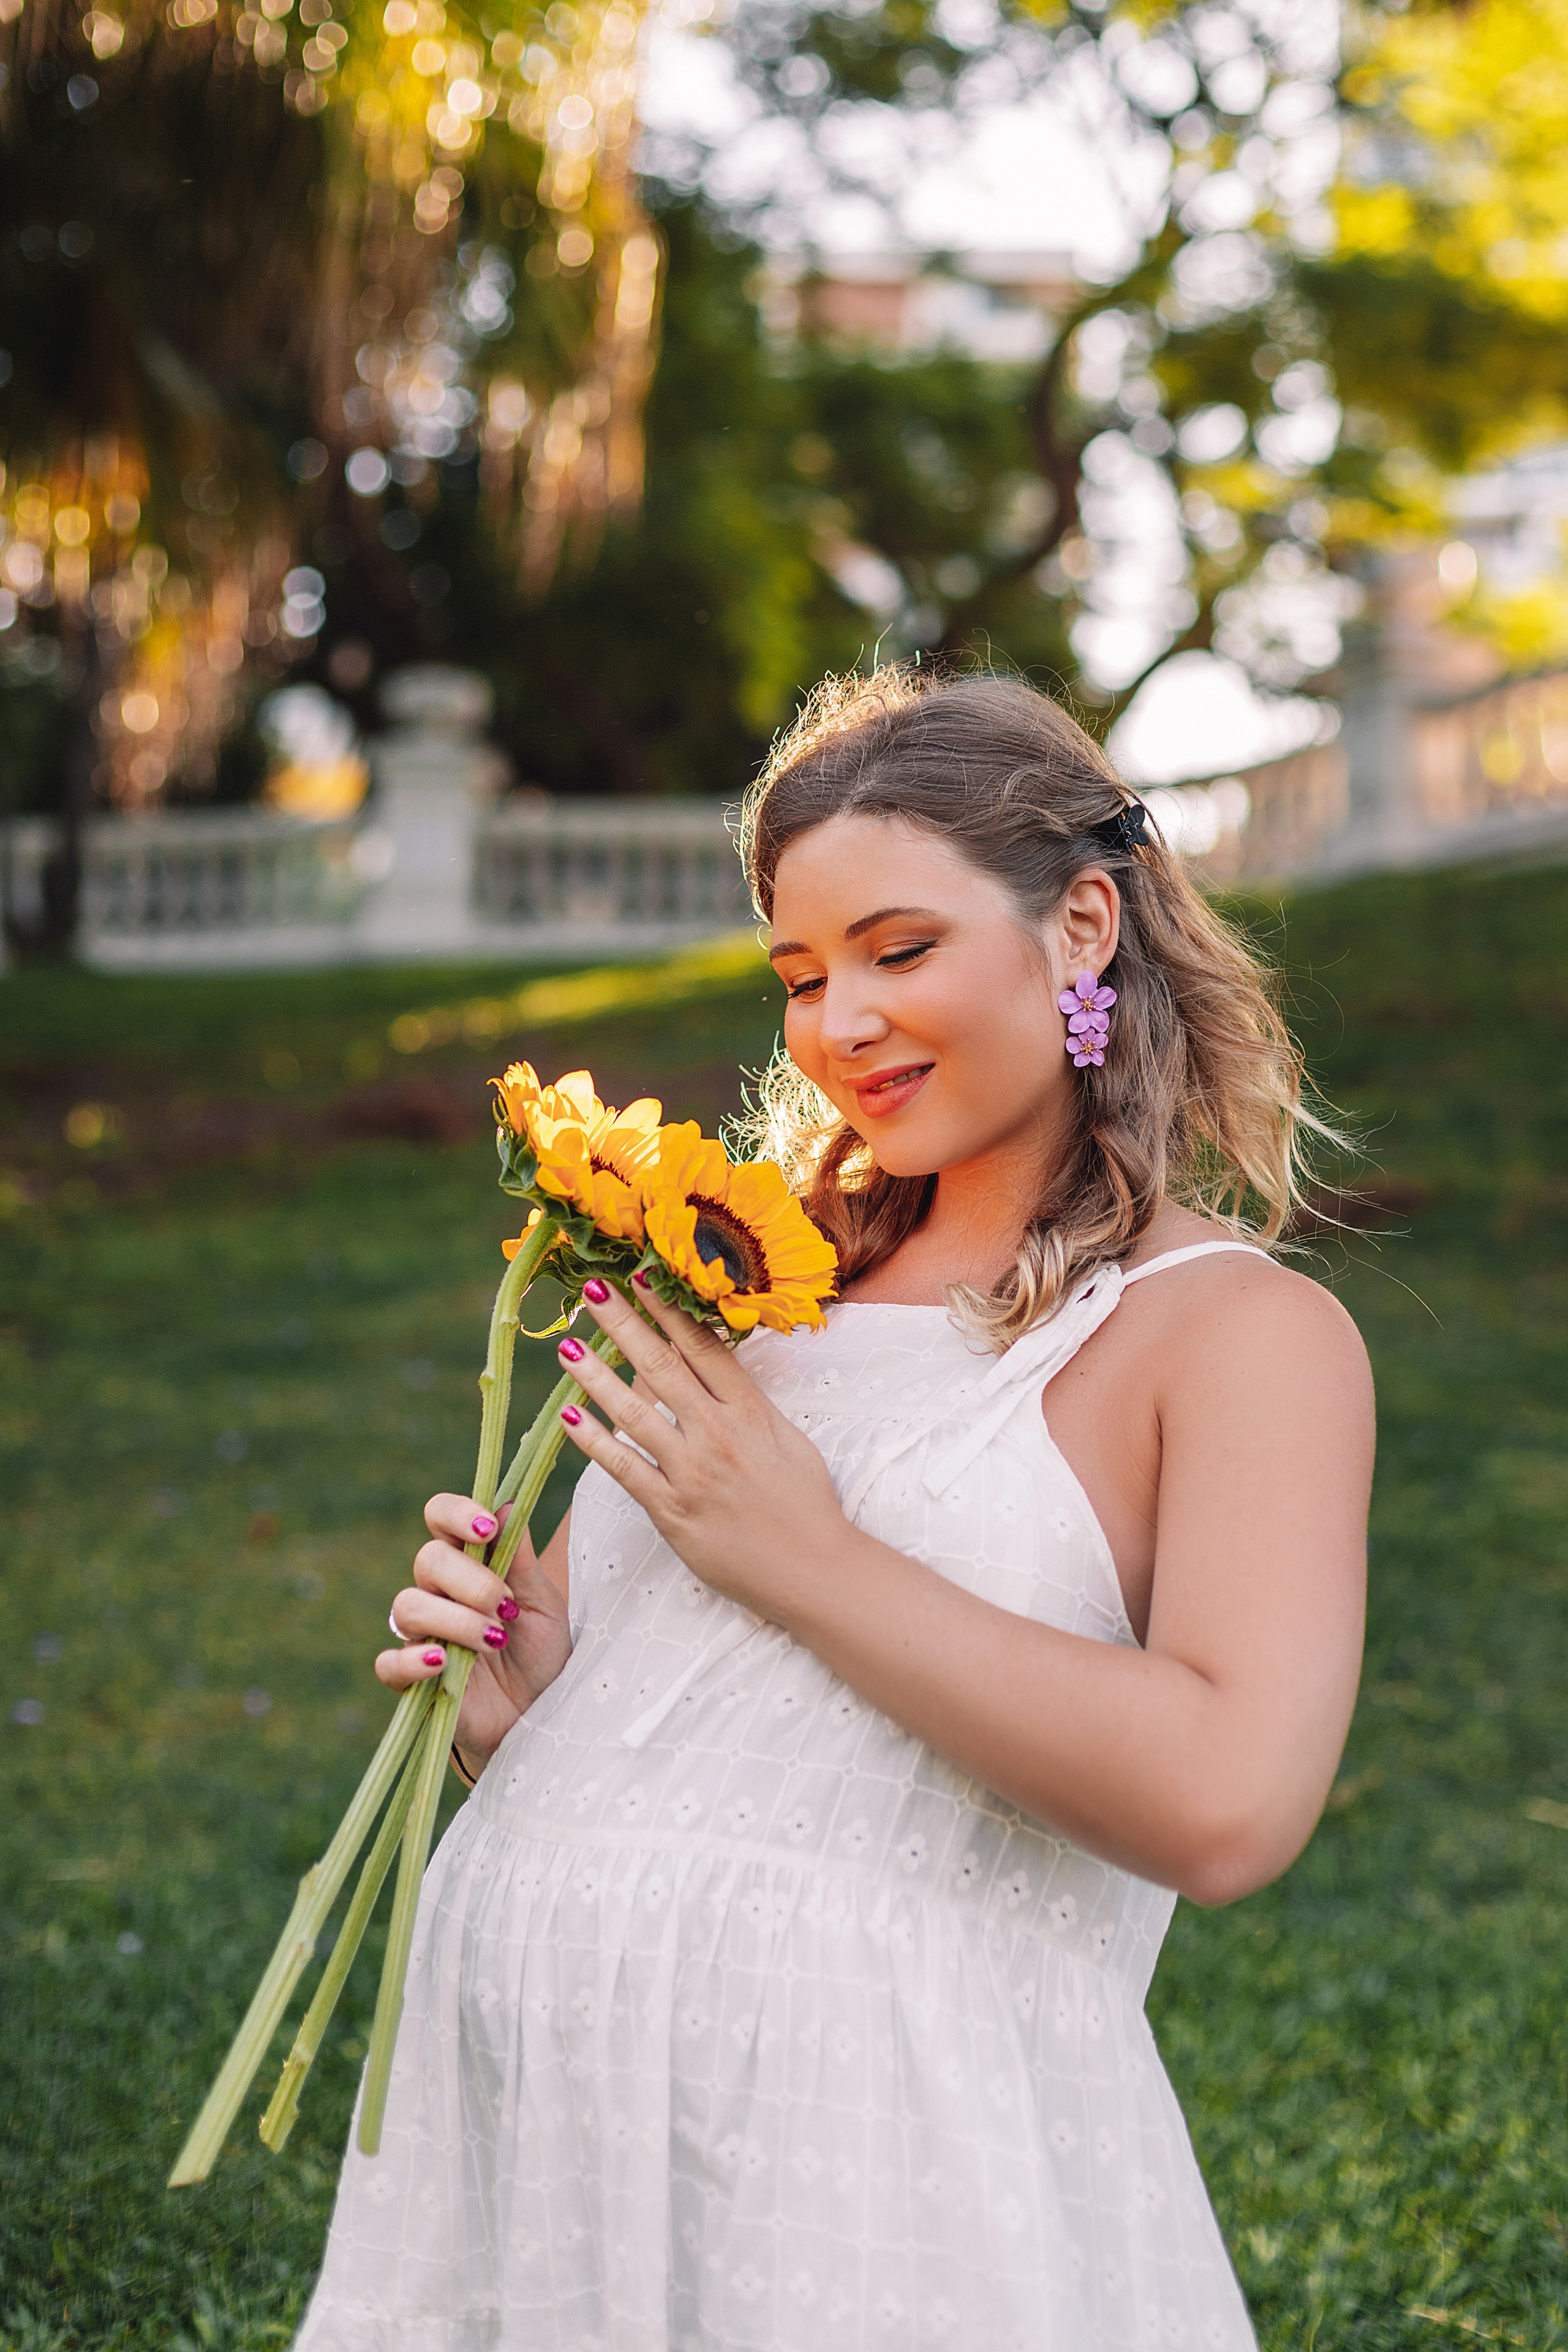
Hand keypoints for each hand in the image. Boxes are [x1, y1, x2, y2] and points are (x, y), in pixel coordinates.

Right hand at [375, 1493, 572, 1770]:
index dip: (456, 1513)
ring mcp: (422, 1635)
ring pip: (408, 1605)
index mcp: (469, 1564)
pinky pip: (388, 1663)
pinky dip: (412, 1661)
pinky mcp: (412, 1680)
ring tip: (495, 1641)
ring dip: (457, 1620)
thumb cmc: (542, 1656)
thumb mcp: (545, 1606)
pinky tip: (444, 1664)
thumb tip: (509, 1504)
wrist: (540, 1717)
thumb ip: (522, 1560)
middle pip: (427, 1559)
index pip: (440, 1516)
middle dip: (471, 1580)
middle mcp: (439, 1593)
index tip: (486, 1529)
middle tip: (507, 1609)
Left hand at [557, 1277, 846, 1619]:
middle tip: (592, 1290)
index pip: (703, 1348)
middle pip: (663, 1366)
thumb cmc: (807, 1505)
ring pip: (635, 1413)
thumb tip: (717, 1369)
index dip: (669, 1310)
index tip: (643, 1276)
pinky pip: (625, 1469)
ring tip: (567, 1346)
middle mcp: (719, 1435)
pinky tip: (569, 1417)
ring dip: (596, 1376)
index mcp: (751, 1412)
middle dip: (625, 1324)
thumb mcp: (788, 1441)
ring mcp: (693, 1473)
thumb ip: (748, 1404)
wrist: (815, 1572)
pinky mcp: (673, 1512)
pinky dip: (595, 1442)